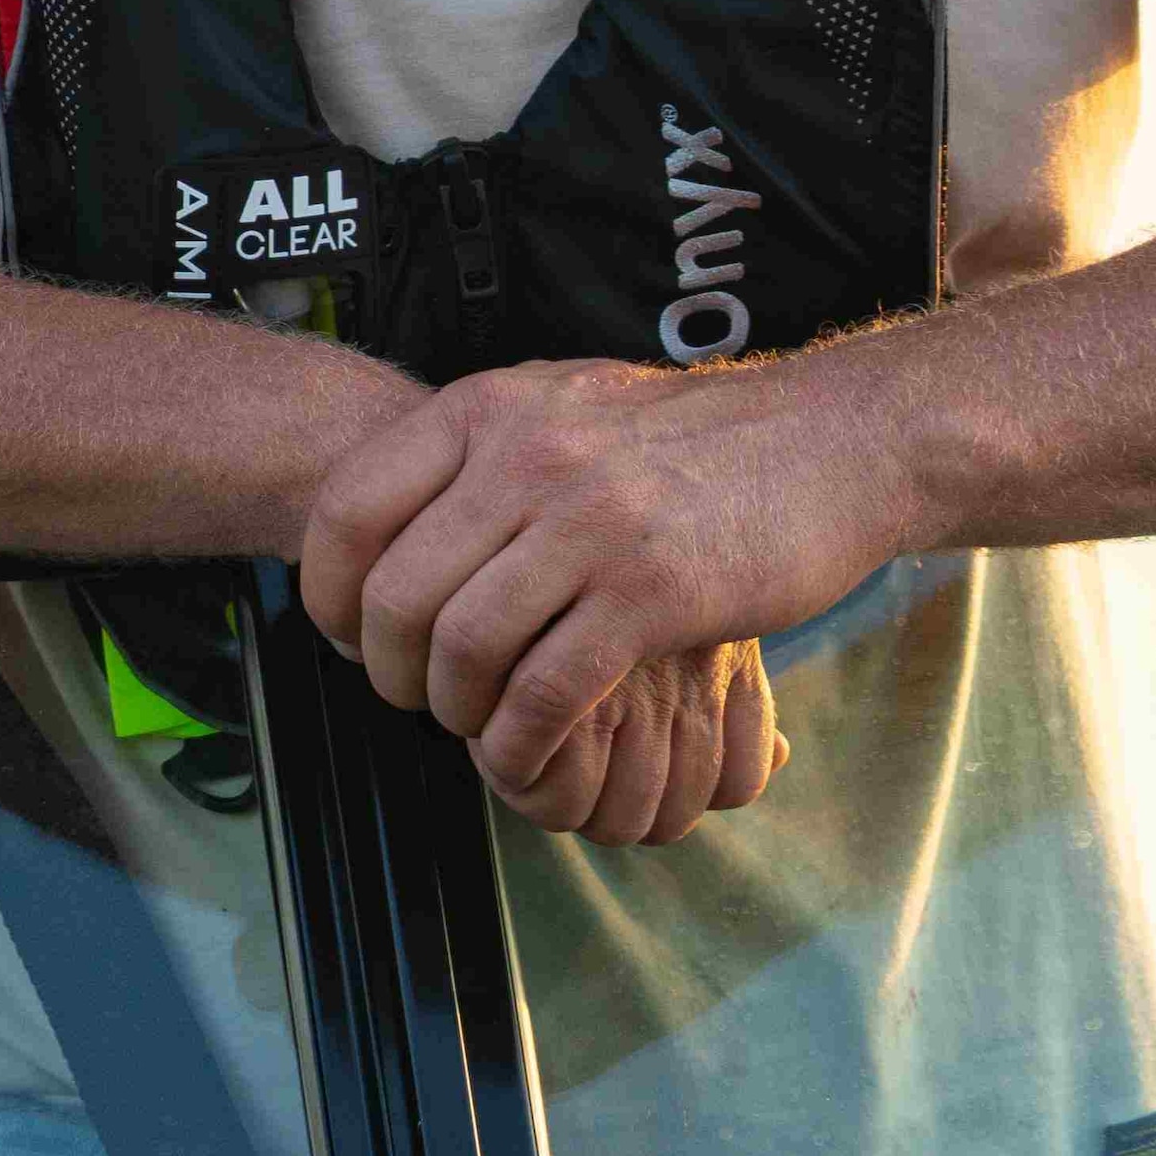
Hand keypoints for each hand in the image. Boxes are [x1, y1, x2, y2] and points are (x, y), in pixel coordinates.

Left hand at [299, 352, 909, 825]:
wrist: (831, 442)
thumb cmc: (690, 439)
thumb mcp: (562, 403)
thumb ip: (479, 450)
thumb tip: (384, 519)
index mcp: (485, 410)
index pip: (346, 508)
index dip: (324, 590)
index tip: (341, 635)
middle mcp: (524, 457)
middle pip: (395, 593)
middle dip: (387, 667)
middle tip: (411, 694)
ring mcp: (589, 524)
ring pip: (463, 646)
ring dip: (453, 708)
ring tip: (474, 720)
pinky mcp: (654, 593)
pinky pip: (547, 690)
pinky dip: (519, 739)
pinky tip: (525, 751)